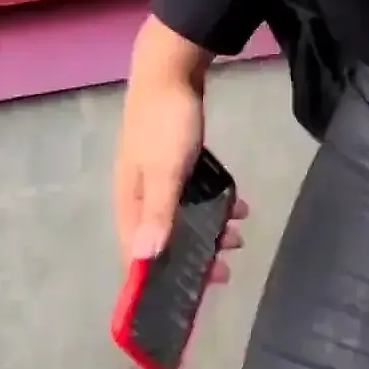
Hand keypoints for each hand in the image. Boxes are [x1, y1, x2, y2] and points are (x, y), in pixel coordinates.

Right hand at [112, 19, 249, 275]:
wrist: (170, 68)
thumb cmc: (166, 123)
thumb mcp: (166, 171)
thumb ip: (158, 214)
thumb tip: (143, 260)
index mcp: (129, 202)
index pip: (136, 255)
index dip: (157, 281)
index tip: (188, 299)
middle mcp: (138, 195)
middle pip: (163, 239)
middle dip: (194, 256)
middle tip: (226, 266)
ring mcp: (156, 177)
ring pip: (182, 217)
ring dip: (210, 229)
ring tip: (239, 234)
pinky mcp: (175, 161)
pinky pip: (194, 194)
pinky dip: (215, 203)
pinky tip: (240, 204)